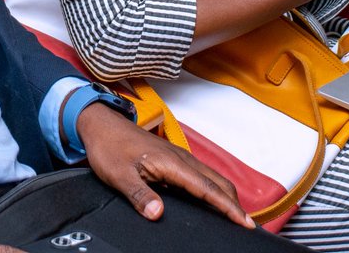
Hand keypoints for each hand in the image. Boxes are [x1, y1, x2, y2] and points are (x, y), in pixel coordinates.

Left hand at [75, 102, 254, 229]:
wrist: (100, 124)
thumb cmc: (108, 146)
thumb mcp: (119, 175)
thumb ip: (139, 195)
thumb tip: (157, 213)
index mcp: (171, 162)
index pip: (207, 188)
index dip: (227, 207)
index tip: (244, 222)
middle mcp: (179, 157)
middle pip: (216, 181)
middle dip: (234, 202)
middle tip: (248, 224)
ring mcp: (177, 156)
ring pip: (210, 176)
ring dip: (225, 194)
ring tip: (237, 214)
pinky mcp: (171, 157)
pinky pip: (199, 173)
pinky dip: (213, 187)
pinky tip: (212, 197)